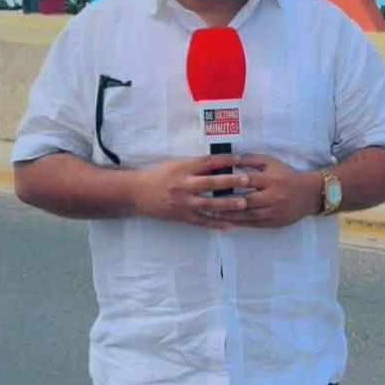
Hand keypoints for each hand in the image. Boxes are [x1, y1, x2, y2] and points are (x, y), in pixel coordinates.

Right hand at [132, 154, 250, 230]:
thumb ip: (196, 165)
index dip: (224, 160)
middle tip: (247, 179)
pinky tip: (230, 226)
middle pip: (210, 183)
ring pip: (208, 204)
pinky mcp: (182, 216)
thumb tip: (220, 163)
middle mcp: (184, 185)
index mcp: (183, 169)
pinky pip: (202, 221)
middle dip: (230, 181)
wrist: (137, 193)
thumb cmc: (159, 175)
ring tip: (244, 203)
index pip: (207, 162)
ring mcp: (183, 203)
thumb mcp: (176, 165)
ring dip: (227, 204)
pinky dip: (216, 224)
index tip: (240, 159)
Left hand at [214, 154, 320, 228]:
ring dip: (231, 216)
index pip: (248, 180)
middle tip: (209, 203)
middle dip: (227, 203)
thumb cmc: (287, 175)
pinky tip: (229, 222)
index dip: (231, 183)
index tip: (214, 185)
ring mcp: (275, 211)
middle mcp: (274, 196)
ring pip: (249, 215)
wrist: (310, 193)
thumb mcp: (272, 162)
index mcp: (272, 179)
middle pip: (247, 201)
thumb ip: (251, 159)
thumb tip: (230, 158)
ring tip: (215, 214)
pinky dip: (241, 223)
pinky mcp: (275, 222)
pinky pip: (255, 224)